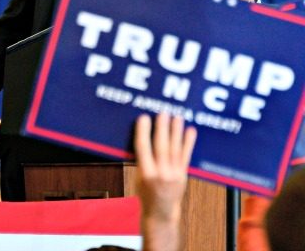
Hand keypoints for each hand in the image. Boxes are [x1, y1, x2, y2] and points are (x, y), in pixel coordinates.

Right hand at [134, 113, 196, 250]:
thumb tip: (144, 137)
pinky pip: (186, 157)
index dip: (143, 132)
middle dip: (162, 129)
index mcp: (145, 174)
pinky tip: (190, 131)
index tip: (143, 118)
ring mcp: (174, 175)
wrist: (161, 214)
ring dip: (176, 132)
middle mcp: (161, 174)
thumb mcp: (138, 178)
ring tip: (177, 117)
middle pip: (161, 147)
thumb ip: (142, 160)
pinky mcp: (183, 176)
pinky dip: (188, 143)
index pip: (143, 149)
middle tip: (163, 113)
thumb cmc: (145, 194)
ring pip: (175, 150)